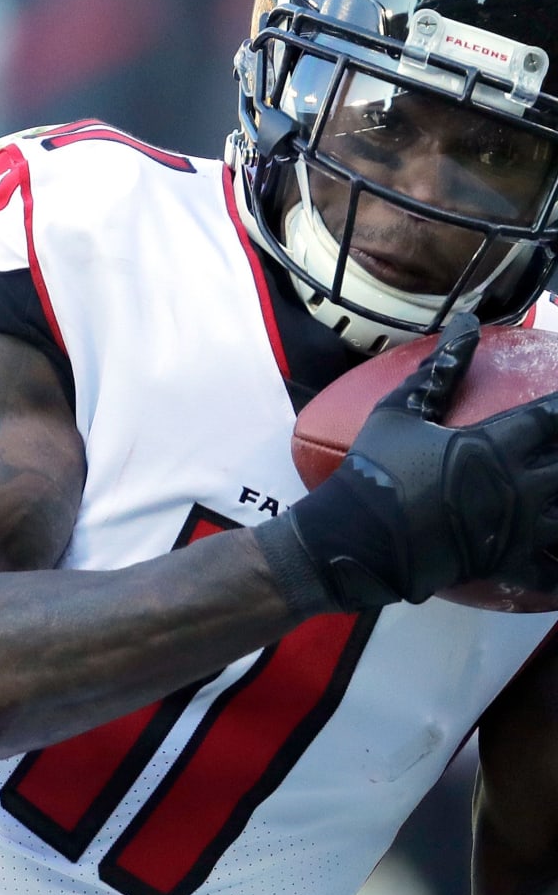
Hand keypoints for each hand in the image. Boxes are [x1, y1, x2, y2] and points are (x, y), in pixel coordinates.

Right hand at [259, 314, 557, 611]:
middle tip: (557, 448)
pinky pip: (552, 572)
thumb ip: (440, 370)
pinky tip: (557, 555)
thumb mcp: (399, 410)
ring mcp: (516, 529)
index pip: (551, 417)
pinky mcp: (507, 565)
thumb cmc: (375, 466)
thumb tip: (466, 323)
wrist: (356, 533)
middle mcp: (517, 486)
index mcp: (494, 445)